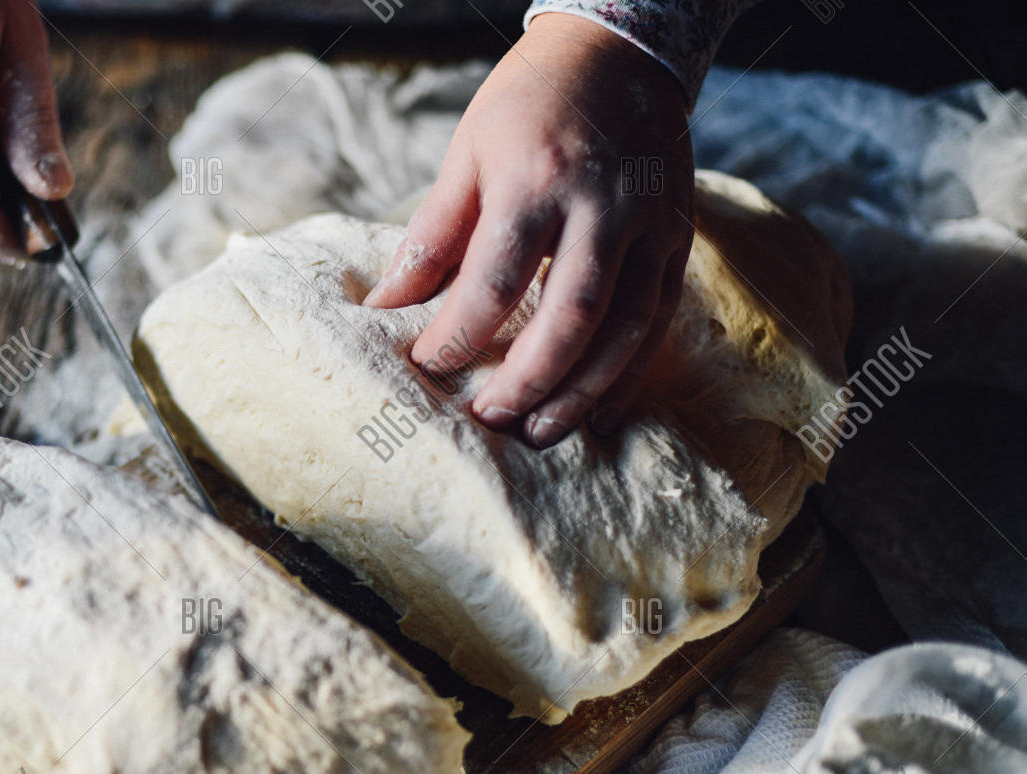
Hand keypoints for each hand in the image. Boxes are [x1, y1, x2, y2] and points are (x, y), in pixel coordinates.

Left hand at [364, 14, 693, 446]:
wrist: (620, 53)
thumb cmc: (528, 104)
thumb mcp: (467, 154)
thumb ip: (431, 235)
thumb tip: (383, 307)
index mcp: (535, 179)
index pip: (493, 279)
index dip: (457, 334)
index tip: (426, 367)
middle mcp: (601, 204)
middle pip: (569, 315)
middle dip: (526, 380)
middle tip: (488, 419)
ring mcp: (650, 224)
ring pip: (625, 329)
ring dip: (582, 392)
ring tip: (540, 432)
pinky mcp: (679, 238)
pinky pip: (659, 322)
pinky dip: (628, 374)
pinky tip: (598, 412)